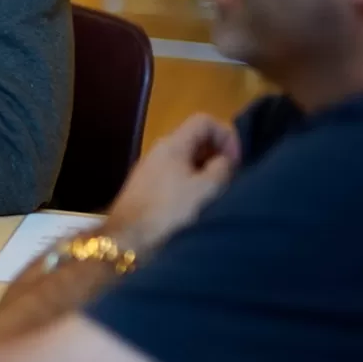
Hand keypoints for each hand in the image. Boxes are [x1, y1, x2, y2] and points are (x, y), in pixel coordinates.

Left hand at [102, 114, 239, 253]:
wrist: (127, 241)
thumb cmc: (169, 212)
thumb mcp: (206, 188)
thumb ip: (223, 167)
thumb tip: (225, 159)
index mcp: (172, 144)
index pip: (204, 120)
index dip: (226, 134)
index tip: (236, 161)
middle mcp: (158, 151)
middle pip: (195, 139)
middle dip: (218, 154)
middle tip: (231, 178)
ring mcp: (150, 170)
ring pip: (186, 160)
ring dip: (206, 171)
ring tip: (218, 193)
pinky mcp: (146, 188)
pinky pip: (176, 176)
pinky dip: (191, 183)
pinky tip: (198, 204)